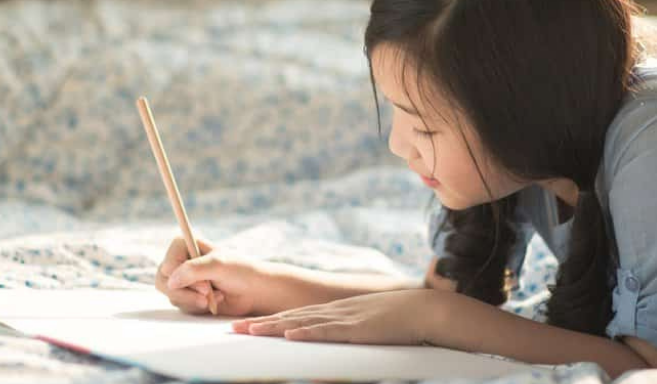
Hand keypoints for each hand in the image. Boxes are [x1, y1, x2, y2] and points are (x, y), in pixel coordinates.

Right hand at [155, 236, 271, 316]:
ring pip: (172, 295)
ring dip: (193, 299)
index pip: (168, 261)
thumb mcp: (218, 265)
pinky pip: (181, 305)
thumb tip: (171, 280)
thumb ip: (194, 269)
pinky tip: (214, 301)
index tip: (202, 280)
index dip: (180, 274)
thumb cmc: (240, 272)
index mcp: (187, 244)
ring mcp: (184, 279)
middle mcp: (182, 261)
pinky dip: (197, 306)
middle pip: (163, 280)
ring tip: (214, 295)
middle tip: (206, 293)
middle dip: (185, 292)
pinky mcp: (188, 296)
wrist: (254, 291)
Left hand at [231, 289, 435, 344]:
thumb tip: (332, 347)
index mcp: (333, 312)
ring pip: (300, 324)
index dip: (267, 322)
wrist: (424, 309)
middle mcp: (332, 313)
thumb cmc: (398, 320)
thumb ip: (347, 331)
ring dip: (272, 328)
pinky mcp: (356, 329)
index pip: (293, 317)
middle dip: (260, 324)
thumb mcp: (366, 324)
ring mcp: (343, 319)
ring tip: (248, 331)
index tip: (244, 326)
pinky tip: (289, 335)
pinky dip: (306, 333)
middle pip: (289, 319)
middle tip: (233, 330)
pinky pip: (327, 332)